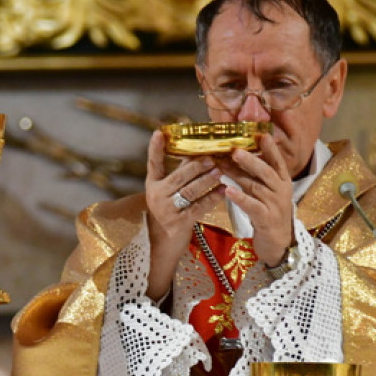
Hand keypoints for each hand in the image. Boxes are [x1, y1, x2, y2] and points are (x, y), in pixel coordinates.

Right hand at [145, 130, 226, 300]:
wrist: (163, 243)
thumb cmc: (169, 211)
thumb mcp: (167, 193)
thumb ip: (178, 175)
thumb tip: (199, 152)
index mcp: (152, 185)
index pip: (153, 163)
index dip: (155, 148)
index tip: (159, 132)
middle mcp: (156, 196)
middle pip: (178, 176)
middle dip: (196, 165)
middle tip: (212, 157)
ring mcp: (166, 210)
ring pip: (190, 191)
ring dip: (207, 180)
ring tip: (220, 171)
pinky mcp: (178, 223)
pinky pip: (198, 207)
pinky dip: (212, 198)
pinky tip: (223, 191)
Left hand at [217, 134, 293, 266]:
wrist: (279, 242)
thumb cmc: (269, 214)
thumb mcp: (269, 192)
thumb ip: (259, 176)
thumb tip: (241, 156)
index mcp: (283, 182)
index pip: (278, 161)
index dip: (270, 148)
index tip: (262, 134)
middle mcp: (281, 191)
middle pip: (266, 171)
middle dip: (250, 160)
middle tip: (235, 150)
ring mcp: (275, 205)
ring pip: (255, 187)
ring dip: (238, 176)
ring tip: (222, 167)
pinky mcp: (266, 219)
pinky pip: (252, 205)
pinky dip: (239, 197)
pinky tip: (227, 191)